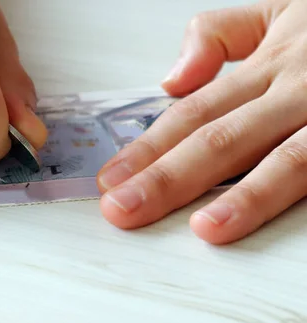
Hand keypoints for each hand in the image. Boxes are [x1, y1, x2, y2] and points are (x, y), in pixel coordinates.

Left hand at [96, 0, 306, 244]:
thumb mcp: (282, 9)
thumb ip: (221, 34)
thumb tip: (172, 79)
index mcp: (270, 64)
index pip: (193, 111)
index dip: (149, 146)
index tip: (112, 178)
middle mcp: (297, 87)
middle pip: (219, 136)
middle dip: (166, 177)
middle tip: (122, 209)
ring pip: (279, 155)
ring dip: (233, 194)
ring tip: (194, 225)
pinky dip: (288, 191)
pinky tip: (253, 219)